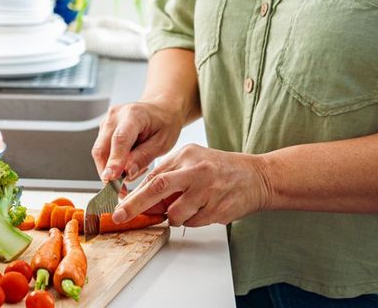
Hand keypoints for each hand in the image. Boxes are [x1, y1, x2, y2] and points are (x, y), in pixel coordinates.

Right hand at [91, 101, 181, 181]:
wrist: (160, 111)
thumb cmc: (164, 124)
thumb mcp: (162, 143)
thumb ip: (144, 157)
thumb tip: (127, 172)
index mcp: (134, 114)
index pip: (119, 139)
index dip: (114, 160)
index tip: (110, 178)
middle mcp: (115, 116)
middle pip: (102, 148)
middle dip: (108, 172)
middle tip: (120, 191)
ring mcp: (106, 122)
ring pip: (99, 153)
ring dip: (111, 170)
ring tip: (133, 173)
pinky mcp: (103, 130)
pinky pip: (102, 152)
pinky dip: (112, 164)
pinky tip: (128, 165)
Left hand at [111, 144, 270, 226]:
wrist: (257, 177)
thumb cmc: (220, 170)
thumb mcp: (193, 162)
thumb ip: (169, 176)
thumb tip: (143, 198)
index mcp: (186, 155)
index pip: (153, 176)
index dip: (134, 194)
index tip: (119, 207)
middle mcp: (196, 170)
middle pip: (158, 188)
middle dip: (135, 205)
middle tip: (120, 216)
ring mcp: (208, 190)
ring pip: (176, 213)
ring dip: (175, 217)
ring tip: (190, 207)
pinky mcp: (219, 208)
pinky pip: (194, 223)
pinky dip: (193, 220)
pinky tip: (206, 208)